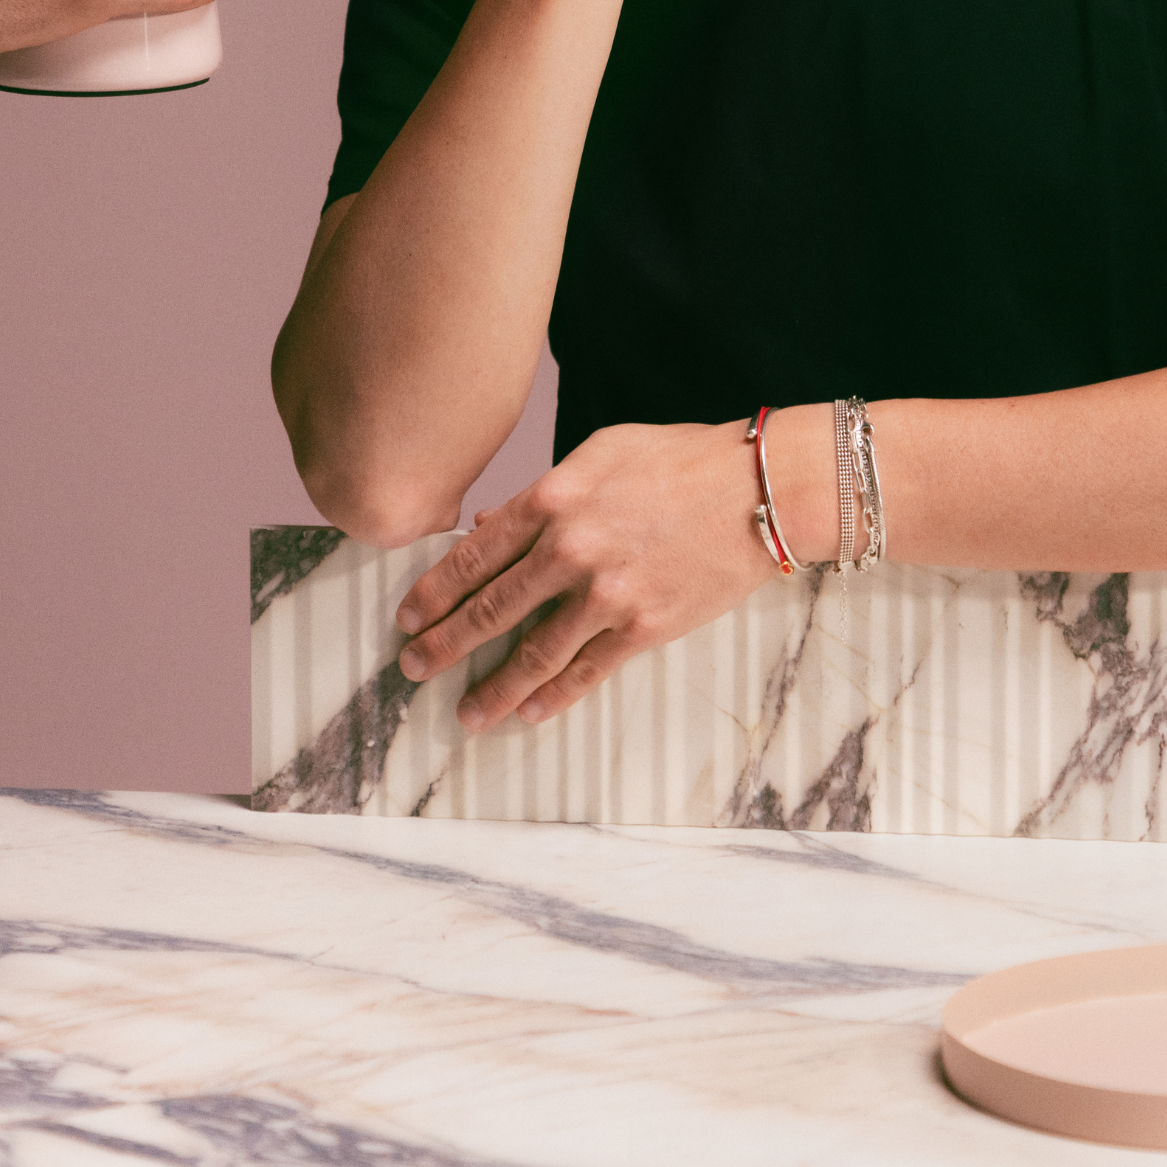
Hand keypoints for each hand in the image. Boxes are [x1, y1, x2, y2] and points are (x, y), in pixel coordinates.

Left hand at [392, 419, 781, 729]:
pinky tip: (528, 712)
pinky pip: (586, 671)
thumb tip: (488, 528)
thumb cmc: (680, 460)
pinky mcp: (643, 627)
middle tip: (414, 667)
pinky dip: (552, 697)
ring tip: (465, 712)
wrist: (758, 490)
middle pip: (491, 608)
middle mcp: (571, 550)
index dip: (436, 591)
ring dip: (492, 687)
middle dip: (445, 643)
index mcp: (554, 499)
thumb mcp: (601, 454)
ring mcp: (607, 594)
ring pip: (533, 652)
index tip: (408, 615)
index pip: (476, 555)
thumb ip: (541, 493)